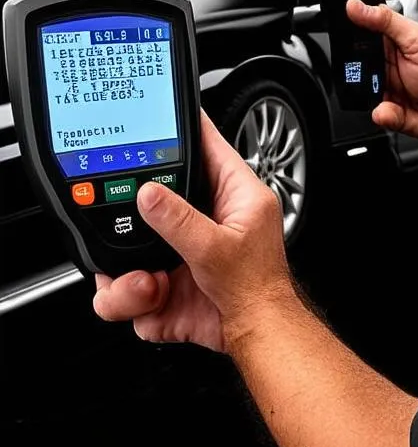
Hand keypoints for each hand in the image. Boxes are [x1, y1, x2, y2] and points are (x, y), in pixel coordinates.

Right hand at [93, 111, 294, 352]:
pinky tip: (157, 301)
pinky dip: (136, 298)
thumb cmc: (257, 288)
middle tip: (131, 228)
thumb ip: (180, 220)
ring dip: (131, 272)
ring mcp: (184, 249)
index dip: (187, 128)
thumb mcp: (216, 248)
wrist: (256, 333)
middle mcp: (208, 217)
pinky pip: (131, 284)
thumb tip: (149, 192)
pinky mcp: (168, 281)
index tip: (165, 112)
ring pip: (133, 247)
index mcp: (235, 195)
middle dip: (138, 219)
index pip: (208, 146)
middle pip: (157, 195)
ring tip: (152, 283)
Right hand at [346, 0, 417, 141]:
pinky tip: (393, 107)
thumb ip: (387, 22)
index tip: (343, 26)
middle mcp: (383, 60)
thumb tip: (357, 5)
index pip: (363, 24)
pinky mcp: (382, 106)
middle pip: (351, 55)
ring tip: (383, 89)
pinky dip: (382, 111)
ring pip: (355, 84)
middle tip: (370, 66)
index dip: (350, 24)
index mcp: (392, 38)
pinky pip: (370, 109)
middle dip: (353, 63)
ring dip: (366, 89)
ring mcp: (381, 83)